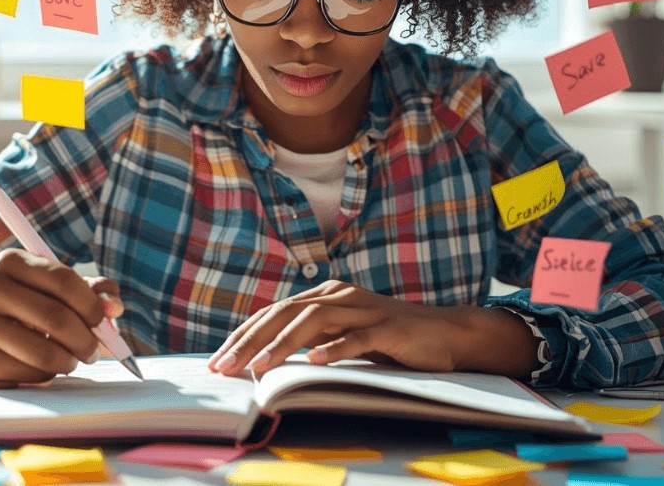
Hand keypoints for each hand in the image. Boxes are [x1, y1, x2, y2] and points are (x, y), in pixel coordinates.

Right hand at [0, 249, 124, 387]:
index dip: (91, 304)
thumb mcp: (56, 286)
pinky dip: (46, 374)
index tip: (103, 320)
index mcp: (11, 261)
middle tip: (95, 350)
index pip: (63, 281)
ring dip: (69, 361)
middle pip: (55, 317)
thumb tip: (115, 308)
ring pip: (42, 352)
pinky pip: (27, 374)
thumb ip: (93, 291)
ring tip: (73, 360)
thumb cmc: (27, 302)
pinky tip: (43, 366)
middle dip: (86, 339)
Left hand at [206, 280, 482, 375]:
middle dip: (251, 341)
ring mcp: (363, 309)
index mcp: (325, 295)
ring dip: (282, 345)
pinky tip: (315, 361)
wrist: (444, 334)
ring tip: (258, 367)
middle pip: (286, 314)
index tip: (218, 359)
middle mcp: (339, 296)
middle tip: (225, 366)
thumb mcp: (342, 336)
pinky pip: (357, 337)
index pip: (275, 313)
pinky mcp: (387, 327)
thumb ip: (310, 339)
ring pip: (314, 322)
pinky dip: (335, 348)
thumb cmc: (388, 340)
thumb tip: (264, 358)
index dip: (244, 335)